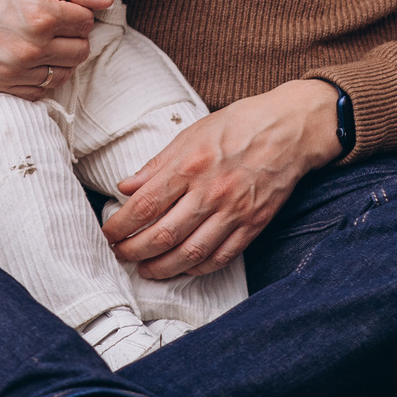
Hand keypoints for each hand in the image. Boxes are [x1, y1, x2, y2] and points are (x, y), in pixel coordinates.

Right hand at [0, 0, 110, 99]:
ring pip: (64, 73)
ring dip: (61, 57)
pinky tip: (29, 58)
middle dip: (74, 35)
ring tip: (41, 39)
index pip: (87, 21)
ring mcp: (13, 71)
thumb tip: (106, 0)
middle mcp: (31, 48)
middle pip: (81, 50)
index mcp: (42, 15)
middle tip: (54, 21)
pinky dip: (42, 77)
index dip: (78, 10)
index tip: (62, 5)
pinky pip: (39, 91)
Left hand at [102, 79, 337, 278]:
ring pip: (190, 254)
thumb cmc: (238, 126)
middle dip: (134, 251)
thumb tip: (124, 186)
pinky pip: (221, 257)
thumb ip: (156, 165)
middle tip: (120, 255)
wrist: (289, 130)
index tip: (108, 234)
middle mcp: (210, 192)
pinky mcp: (253, 225)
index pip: (144, 206)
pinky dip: (197, 269)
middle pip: (162, 235)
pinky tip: (182, 268)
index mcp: (189, 166)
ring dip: (162, 268)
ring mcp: (234, 212)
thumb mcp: (191, 134)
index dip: (120, 226)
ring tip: (145, 269)